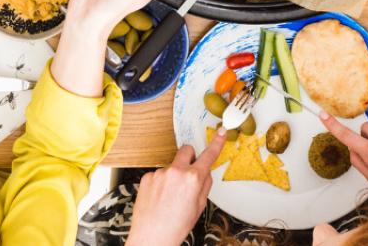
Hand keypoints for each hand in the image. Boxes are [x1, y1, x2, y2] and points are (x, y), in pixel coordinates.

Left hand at [126, 130, 226, 245]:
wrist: (151, 237)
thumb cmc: (175, 226)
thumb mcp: (199, 207)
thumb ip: (204, 185)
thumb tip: (205, 173)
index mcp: (192, 179)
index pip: (208, 156)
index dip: (216, 143)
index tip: (220, 133)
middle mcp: (176, 171)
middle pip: (186, 150)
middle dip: (190, 156)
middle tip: (189, 171)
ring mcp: (159, 173)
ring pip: (171, 166)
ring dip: (173, 175)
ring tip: (169, 198)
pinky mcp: (147, 177)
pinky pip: (158, 175)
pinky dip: (160, 183)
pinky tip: (160, 198)